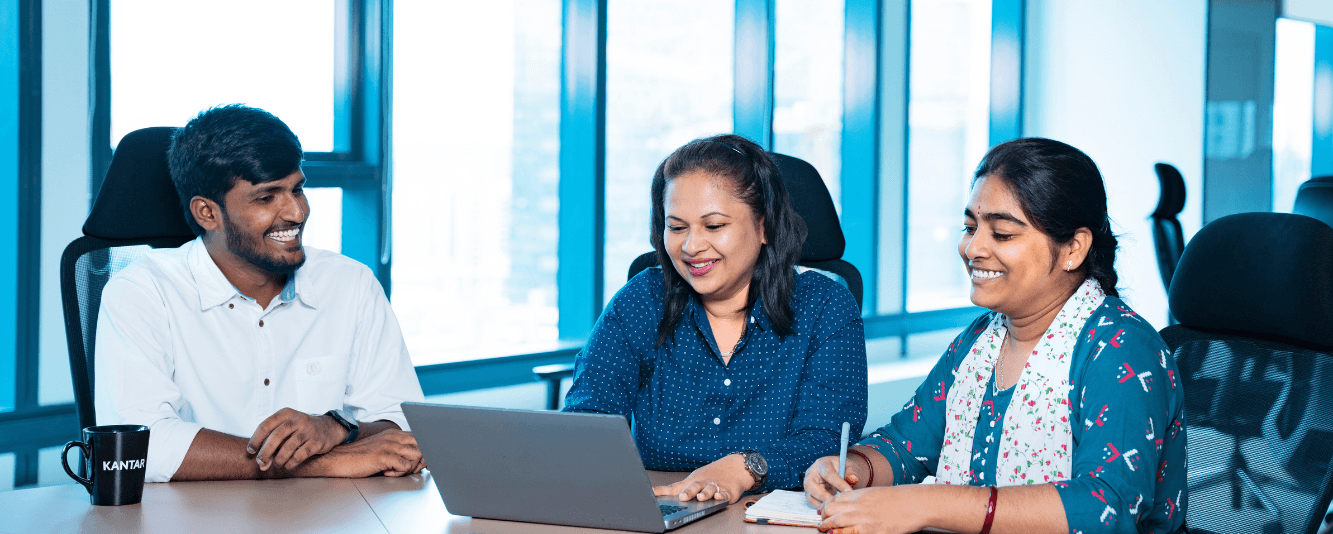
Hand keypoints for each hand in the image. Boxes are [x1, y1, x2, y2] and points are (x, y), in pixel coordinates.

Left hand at [248, 408, 347, 470]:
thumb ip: (273, 440)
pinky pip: (300, 455)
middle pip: (276, 436)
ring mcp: (308, 430)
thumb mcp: (287, 426)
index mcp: (286, 413)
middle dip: (265, 452)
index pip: (266, 425)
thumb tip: (261, 462)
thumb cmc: (301, 429)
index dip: (255, 439)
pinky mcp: (317, 442)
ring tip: (277, 464)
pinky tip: (288, 465)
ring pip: (288, 447)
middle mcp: (298, 419)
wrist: (328, 428)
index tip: (251, 451)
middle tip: (261, 462)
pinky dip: (291, 463)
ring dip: (278, 459)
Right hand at [306, 429, 423, 477]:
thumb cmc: (360, 457)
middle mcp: (393, 437)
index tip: (421, 463)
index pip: (420, 438)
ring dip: (412, 467)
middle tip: (411, 470)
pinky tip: (387, 473)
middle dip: (422, 460)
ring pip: (417, 455)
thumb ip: (397, 449)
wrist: (339, 459)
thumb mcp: (381, 447)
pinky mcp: (383, 456)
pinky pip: (405, 466)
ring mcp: (389, 445)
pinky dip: (400, 473)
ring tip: (398, 472)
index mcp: (394, 433)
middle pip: (423, 445)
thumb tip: (416, 459)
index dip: (424, 452)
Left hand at [651, 453, 752, 503]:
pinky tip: (718, 496)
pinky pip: (724, 494)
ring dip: (705, 493)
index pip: (675, 487)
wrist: (735, 468)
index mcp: (692, 481)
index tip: (651, 492)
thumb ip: (680, 489)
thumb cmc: (711, 475)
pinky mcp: (727, 492)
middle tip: (682, 497)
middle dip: (688, 493)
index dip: (663, 490)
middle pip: (693, 487)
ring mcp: (715, 486)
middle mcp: (702, 483)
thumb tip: (661, 495)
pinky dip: (721, 495)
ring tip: (701, 497)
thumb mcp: (694, 480)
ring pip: (709, 489)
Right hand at [804, 455, 859, 506]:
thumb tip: (852, 479)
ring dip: (822, 503)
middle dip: (823, 495)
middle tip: (836, 503)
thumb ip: (852, 472)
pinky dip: (821, 507)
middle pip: (810, 485)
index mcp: (822, 464)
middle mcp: (811, 473)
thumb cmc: (843, 468)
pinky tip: (832, 509)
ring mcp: (808, 484)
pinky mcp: (809, 494)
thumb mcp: (850, 466)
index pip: (828, 474)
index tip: (848, 491)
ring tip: (835, 507)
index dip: (839, 484)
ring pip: (809, 496)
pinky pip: (812, 502)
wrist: (838, 472)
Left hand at [818, 487, 919, 533]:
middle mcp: (859, 506)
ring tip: (825, 531)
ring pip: (837, 524)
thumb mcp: (875, 494)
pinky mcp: (873, 532)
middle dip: (823, 519)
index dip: (825, 507)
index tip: (822, 512)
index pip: (834, 500)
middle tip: (821, 524)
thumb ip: (860, 500)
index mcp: (859, 495)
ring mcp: (865, 520)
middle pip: (831, 511)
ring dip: (828, 529)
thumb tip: (848, 506)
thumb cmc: (898, 499)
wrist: (915, 504)